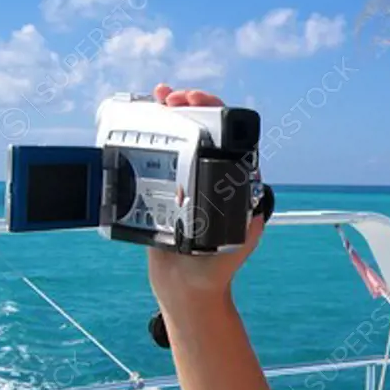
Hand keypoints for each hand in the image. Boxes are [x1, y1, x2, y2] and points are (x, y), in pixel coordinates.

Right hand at [147, 84, 266, 310]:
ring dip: (166, 114)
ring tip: (156, 98)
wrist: (187, 291)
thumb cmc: (217, 268)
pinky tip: (138, 119)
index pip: (228, 135)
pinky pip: (154, 159)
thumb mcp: (236, 243)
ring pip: (177, 138)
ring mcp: (184, 180)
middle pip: (201, 129)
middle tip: (172, 98)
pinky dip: (146, 136)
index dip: (215, 111)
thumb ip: (246, 223)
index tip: (197, 103)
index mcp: (231, 181)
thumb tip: (251, 200)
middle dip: (189, 105)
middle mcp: (209, 175)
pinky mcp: (160, 192)